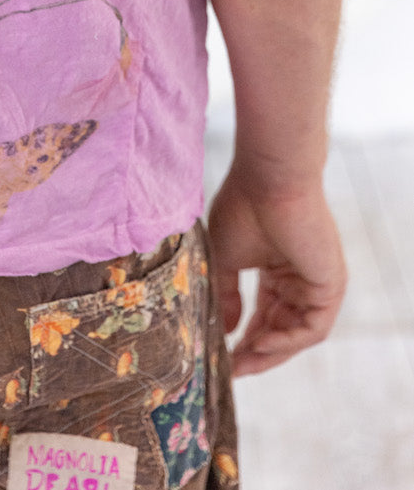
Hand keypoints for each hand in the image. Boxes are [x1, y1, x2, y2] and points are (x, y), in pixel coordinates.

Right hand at [207, 164, 346, 375]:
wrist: (268, 180)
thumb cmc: (243, 208)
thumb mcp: (226, 257)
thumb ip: (228, 295)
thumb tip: (224, 330)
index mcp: (276, 270)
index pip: (263, 315)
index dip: (242, 338)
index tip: (219, 357)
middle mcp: (299, 280)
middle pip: (279, 329)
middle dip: (255, 352)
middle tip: (230, 371)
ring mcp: (317, 283)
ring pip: (296, 333)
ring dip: (269, 352)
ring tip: (241, 363)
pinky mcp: (331, 285)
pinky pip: (312, 328)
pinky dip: (287, 341)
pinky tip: (261, 343)